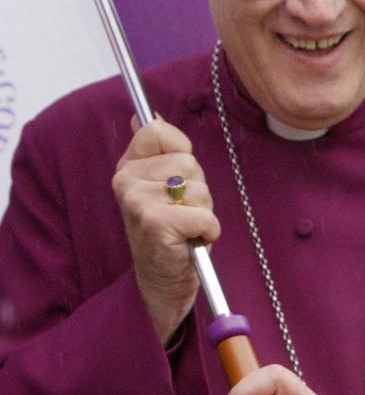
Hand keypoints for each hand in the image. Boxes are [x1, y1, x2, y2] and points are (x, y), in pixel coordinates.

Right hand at [111, 116, 219, 342]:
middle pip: (188, 162)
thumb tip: (145, 115)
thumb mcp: (161, 185)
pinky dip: (209, 231)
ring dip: (204, 211)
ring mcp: (138, 202)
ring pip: (200, 189)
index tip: (177, 177)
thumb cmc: (170, 230)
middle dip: (198, 188)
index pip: (157, 130)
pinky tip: (191, 241)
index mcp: (127, 167)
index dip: (180, 151)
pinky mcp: (156, 224)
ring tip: (186, 227)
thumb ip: (157, 150)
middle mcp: (126, 182)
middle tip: (183, 211)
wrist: (163, 279)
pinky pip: (205, 216)